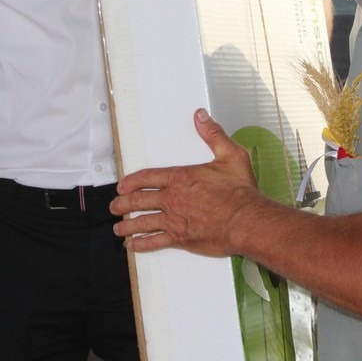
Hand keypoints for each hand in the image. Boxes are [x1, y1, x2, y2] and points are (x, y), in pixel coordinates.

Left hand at [111, 109, 262, 256]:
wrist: (247, 221)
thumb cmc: (240, 192)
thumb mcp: (230, 155)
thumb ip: (213, 134)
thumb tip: (201, 116)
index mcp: (181, 178)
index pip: (147, 177)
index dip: (132, 181)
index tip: (122, 186)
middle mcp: (173, 199)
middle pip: (139, 201)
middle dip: (123, 203)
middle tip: (114, 206)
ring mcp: (175, 221)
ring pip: (143, 222)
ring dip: (128, 224)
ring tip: (118, 227)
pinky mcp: (181, 239)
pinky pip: (155, 242)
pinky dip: (141, 244)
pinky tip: (133, 245)